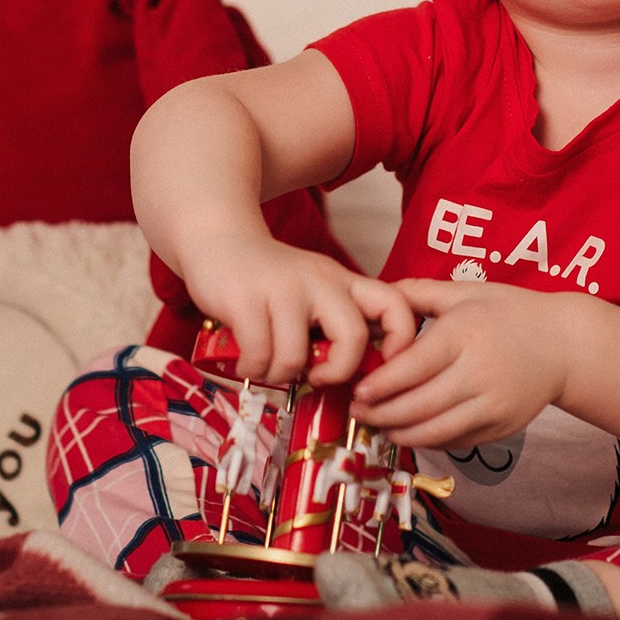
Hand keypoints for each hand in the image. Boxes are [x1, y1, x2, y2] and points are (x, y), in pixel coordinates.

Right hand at [178, 230, 416, 387]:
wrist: (218, 239)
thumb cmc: (269, 281)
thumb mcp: (314, 292)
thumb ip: (336, 325)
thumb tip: (358, 380)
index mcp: (343, 281)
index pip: (395, 305)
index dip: (402, 342)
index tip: (380, 370)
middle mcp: (319, 280)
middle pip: (353, 337)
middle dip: (336, 372)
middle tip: (315, 377)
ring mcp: (282, 288)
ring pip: (295, 357)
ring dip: (278, 375)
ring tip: (267, 365)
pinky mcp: (246, 299)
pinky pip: (258, 356)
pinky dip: (251, 369)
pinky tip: (247, 360)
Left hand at [349, 277, 572, 449]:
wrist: (565, 345)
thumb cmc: (511, 313)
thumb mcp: (467, 292)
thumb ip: (419, 293)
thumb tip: (376, 293)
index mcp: (465, 334)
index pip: (414, 367)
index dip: (381, 384)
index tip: (357, 391)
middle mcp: (479, 372)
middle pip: (419, 405)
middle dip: (382, 414)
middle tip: (358, 413)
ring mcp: (493, 405)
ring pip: (436, 431)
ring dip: (401, 434)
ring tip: (379, 427)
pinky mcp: (502, 428)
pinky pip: (457, 441)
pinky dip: (429, 441)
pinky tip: (411, 432)